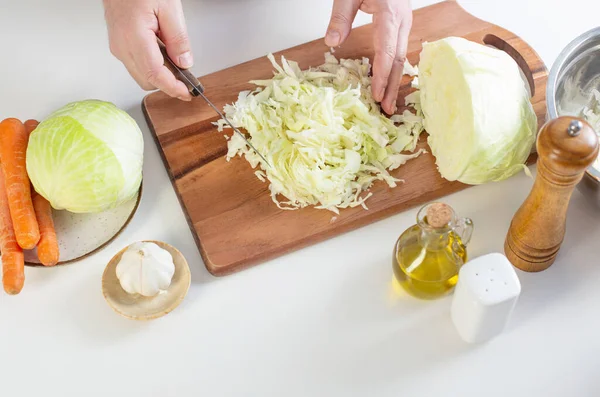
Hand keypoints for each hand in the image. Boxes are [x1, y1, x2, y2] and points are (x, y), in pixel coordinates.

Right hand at [102, 0, 192, 100]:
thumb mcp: (169, 7)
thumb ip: (178, 38)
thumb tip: (185, 63)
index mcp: (134, 36)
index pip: (155, 75)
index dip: (173, 88)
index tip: (187, 93)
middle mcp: (122, 45)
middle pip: (147, 81)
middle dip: (168, 84)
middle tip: (187, 79)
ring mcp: (118, 46)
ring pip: (141, 75)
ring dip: (160, 75)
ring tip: (176, 62)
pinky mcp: (118, 44)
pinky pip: (136, 64)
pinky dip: (152, 66)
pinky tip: (163, 55)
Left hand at [325, 0, 412, 114]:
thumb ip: (340, 16)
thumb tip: (331, 41)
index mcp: (391, 13)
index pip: (387, 50)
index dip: (382, 75)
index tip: (375, 95)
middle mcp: (402, 20)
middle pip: (398, 59)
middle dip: (391, 86)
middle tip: (385, 110)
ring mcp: (403, 22)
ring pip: (400, 56)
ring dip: (393, 81)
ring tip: (386, 103)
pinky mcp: (399, 24)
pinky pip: (397, 50)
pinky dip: (391, 69)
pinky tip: (384, 82)